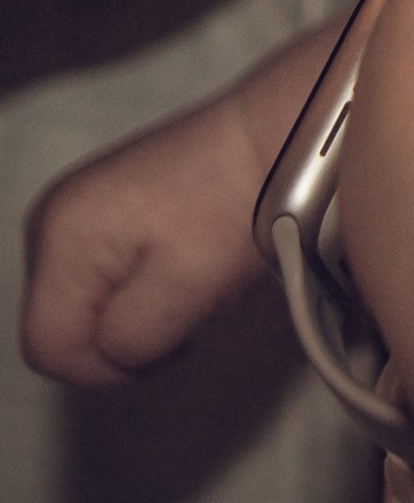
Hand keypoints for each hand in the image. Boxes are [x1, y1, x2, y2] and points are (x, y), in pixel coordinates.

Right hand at [19, 16, 336, 386]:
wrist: (276, 135)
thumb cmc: (237, 202)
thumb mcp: (183, 289)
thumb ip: (128, 339)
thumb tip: (111, 353)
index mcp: (63, 236)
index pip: (49, 349)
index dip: (107, 366)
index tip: (170, 340)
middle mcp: (53, 219)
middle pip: (61, 329)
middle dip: (120, 338)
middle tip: (184, 307)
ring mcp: (75, 210)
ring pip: (84, 310)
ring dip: (134, 314)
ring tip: (188, 282)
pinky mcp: (101, 210)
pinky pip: (102, 281)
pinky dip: (139, 289)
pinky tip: (181, 267)